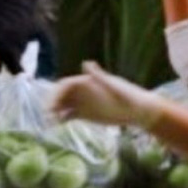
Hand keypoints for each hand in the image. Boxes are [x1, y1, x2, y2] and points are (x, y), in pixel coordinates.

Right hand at [50, 62, 164, 129]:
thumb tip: (85, 63)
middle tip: (46, 115)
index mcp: (88, 81)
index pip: (66, 84)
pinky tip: (57, 124)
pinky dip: (61, 119)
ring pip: (63, 105)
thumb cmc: (129, 96)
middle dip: (52, 103)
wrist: (140, 112)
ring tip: (49, 122)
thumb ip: (99, 77)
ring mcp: (83, 102)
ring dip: (54, 112)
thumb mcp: (114, 87)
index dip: (56, 93)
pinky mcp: (84, 114)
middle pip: (61, 95)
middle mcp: (83, 91)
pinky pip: (68, 115)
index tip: (52, 104)